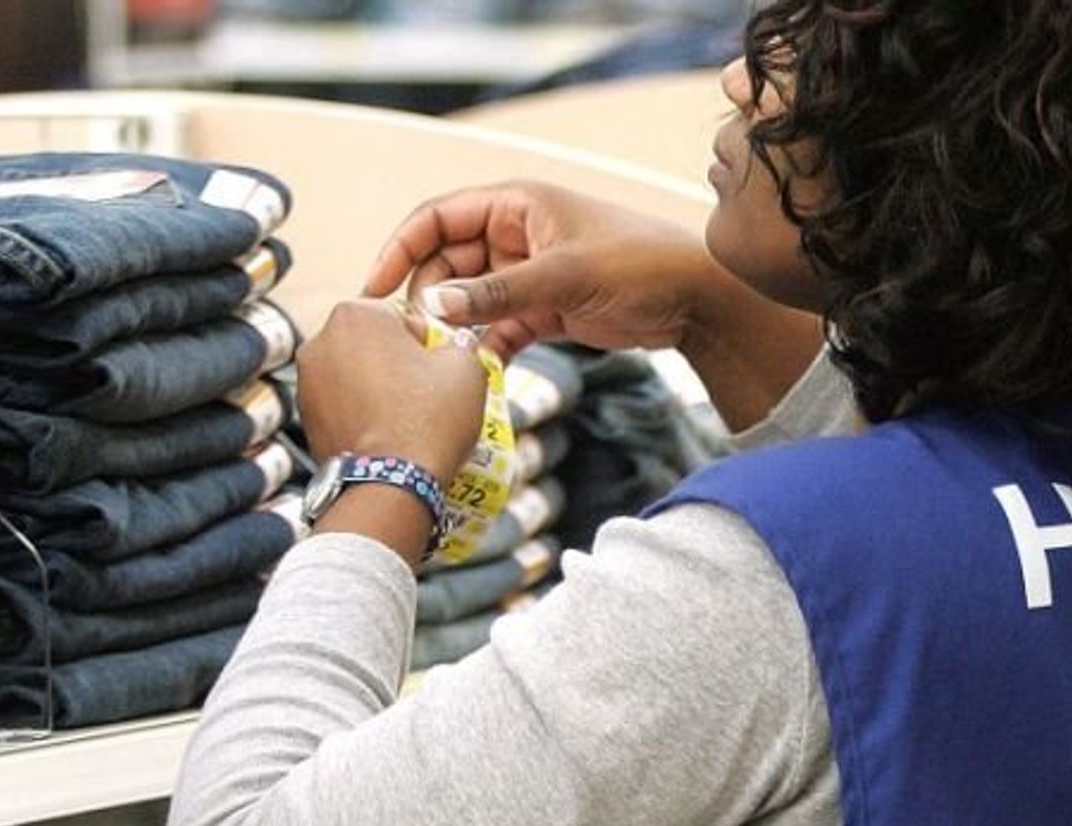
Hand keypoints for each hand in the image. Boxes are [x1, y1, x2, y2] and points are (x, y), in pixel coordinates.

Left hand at [297, 299, 486, 483]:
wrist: (389, 485)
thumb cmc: (428, 420)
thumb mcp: (467, 367)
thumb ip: (460, 343)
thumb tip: (453, 346)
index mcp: (357, 313)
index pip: (407, 316)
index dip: (432, 344)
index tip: (443, 371)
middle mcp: (321, 339)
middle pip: (376, 343)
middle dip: (401, 363)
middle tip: (428, 395)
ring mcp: (306, 380)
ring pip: (357, 373)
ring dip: (380, 387)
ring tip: (408, 418)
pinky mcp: (304, 416)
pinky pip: (342, 403)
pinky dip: (362, 412)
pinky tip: (387, 433)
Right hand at [364, 181, 826, 430]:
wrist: (697, 301)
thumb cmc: (640, 267)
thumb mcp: (565, 277)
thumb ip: (498, 294)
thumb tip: (433, 308)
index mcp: (516, 204)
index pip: (437, 218)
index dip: (400, 249)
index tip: (374, 289)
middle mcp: (516, 234)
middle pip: (446, 263)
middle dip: (427, 300)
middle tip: (413, 342)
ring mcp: (528, 274)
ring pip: (469, 300)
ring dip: (454, 330)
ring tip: (441, 363)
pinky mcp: (543, 310)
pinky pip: (497, 327)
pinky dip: (484, 348)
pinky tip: (474, 375)